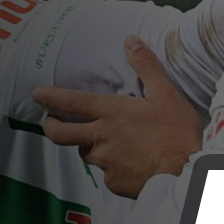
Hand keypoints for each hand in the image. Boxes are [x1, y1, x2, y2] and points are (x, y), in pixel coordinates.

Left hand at [32, 35, 202, 197]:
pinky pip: (106, 173)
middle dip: (51, 126)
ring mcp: (105, 162)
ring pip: (86, 153)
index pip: (70, 102)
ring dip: (90, 146)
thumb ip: (147, 67)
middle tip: (50, 122)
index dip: (49, 97)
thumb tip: (130, 41)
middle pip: (60, 134)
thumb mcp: (167, 94)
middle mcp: (101, 137)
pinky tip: (131, 165)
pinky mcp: (113, 182)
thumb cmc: (177, 134)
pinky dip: (113, 168)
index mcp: (111, 113)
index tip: (37, 94)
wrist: (186, 175)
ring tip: (109, 143)